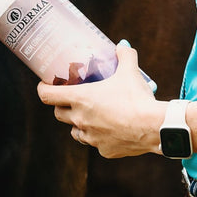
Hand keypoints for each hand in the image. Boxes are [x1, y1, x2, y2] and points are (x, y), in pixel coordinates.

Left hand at [37, 42, 166, 158]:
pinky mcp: (104, 150)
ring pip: (74, 131)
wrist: (154, 127)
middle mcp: (80, 119)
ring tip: (90, 116)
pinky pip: (95, 143)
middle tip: (70, 99)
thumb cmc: (137, 98)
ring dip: (78, 124)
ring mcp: (91, 137)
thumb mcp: (130, 72)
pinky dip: (99, 137)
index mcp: (80, 98)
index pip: (47, 95)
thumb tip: (122, 46)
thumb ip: (125, 56)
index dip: (43, 89)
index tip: (44, 85)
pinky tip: (111, 131)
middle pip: (58, 114)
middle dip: (61, 106)